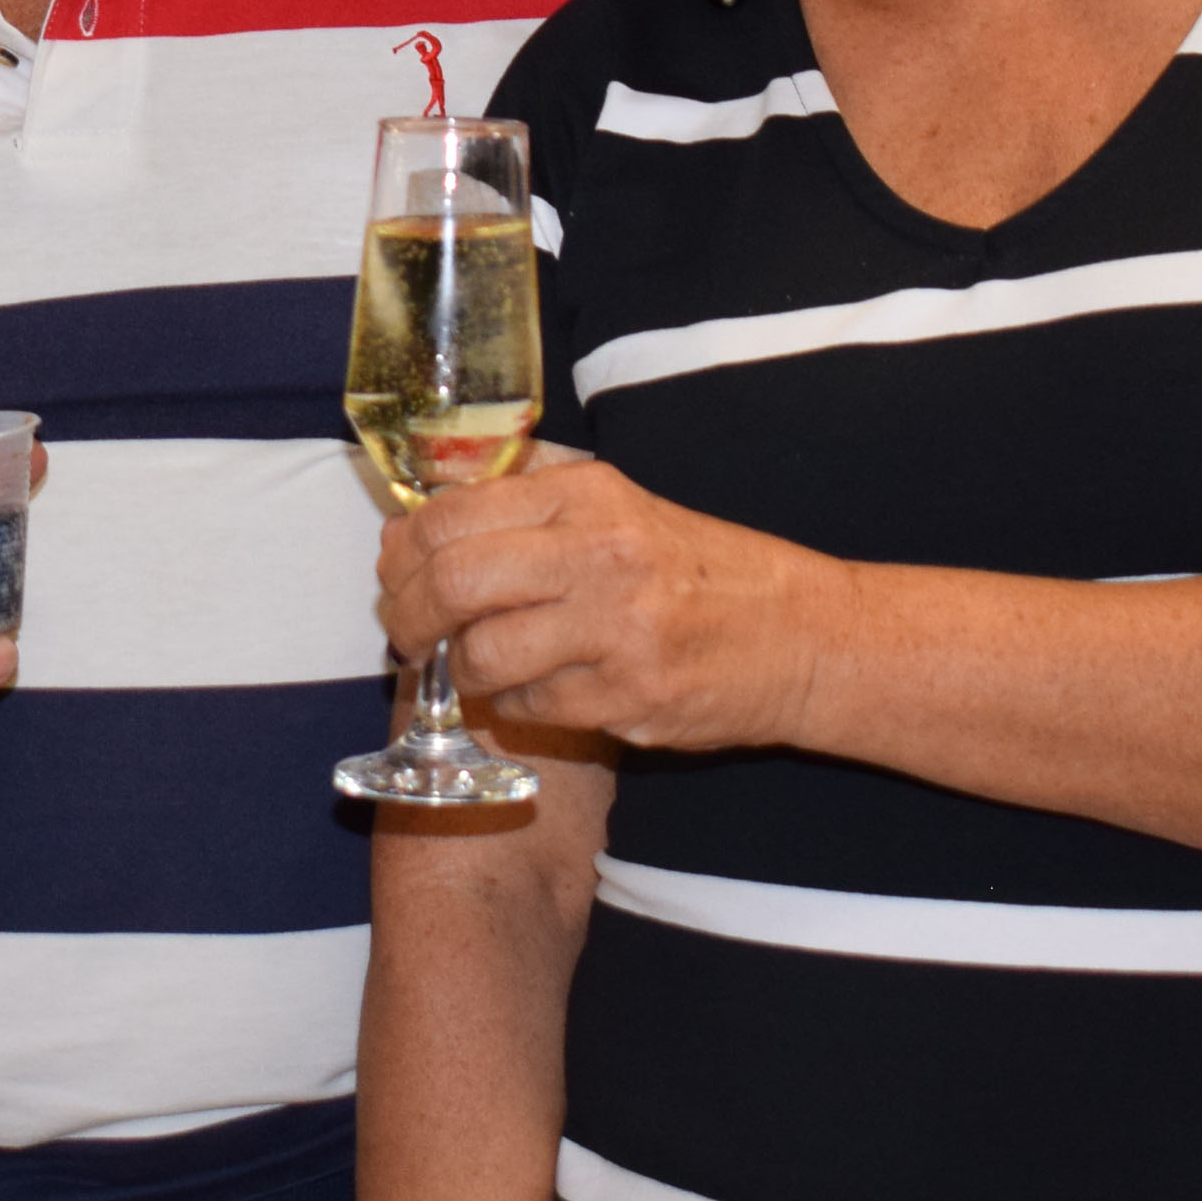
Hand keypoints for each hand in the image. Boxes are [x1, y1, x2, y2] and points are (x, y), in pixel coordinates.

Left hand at [377, 457, 840, 750]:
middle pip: (454, 582)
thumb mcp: (620, 508)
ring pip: (483, 654)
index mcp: (588, 495)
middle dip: (410, 617)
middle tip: (408, 635)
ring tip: (473, 667)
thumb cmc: (701, 571)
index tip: (398, 576)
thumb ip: (528, 507)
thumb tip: (419, 524)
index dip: (405, 555)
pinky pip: (530, 705)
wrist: (803, 635)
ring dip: (462, 669)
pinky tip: (535, 689)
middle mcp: (601, 553)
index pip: (451, 516)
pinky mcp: (631, 697)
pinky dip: (515, 703)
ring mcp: (618, 628)